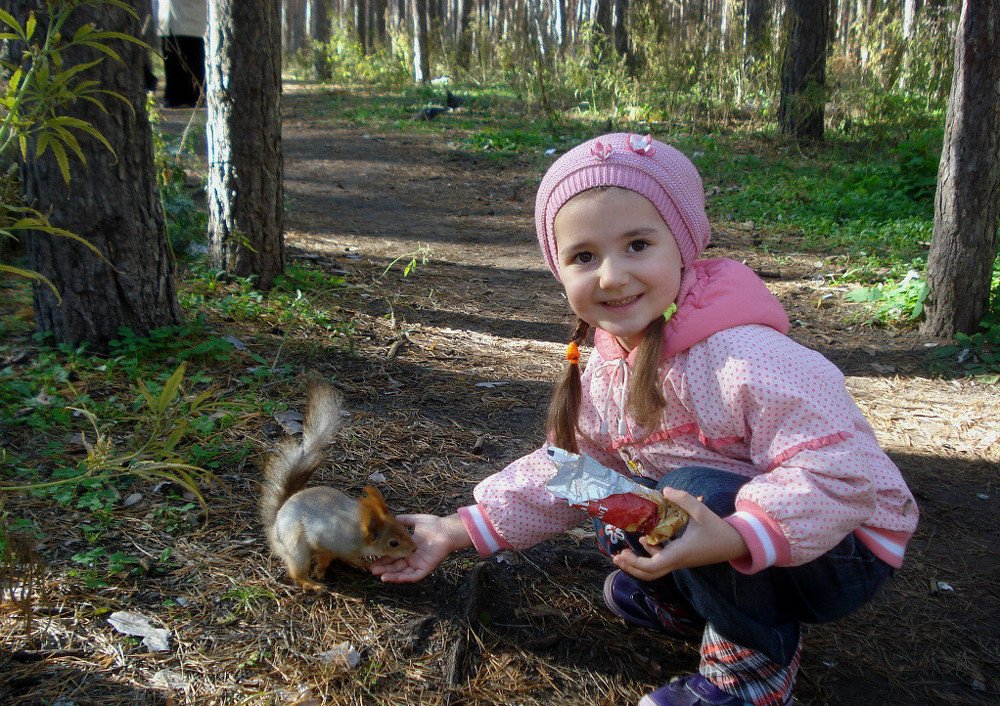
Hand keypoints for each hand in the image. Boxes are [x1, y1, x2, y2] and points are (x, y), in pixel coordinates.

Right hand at [370, 513, 470, 582]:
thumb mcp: (415, 521)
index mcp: (408, 547)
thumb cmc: (434, 524)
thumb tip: (392, 517)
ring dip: (392, 575)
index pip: (392, 554)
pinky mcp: (425, 568)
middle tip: (372, 569)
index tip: (371, 558)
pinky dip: (404, 578)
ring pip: (402, 573)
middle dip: (384, 568)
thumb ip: (404, 520)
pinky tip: (395, 578)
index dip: (382, 557)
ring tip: (381, 576)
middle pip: (395, 565)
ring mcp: (418, 563)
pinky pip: (414, 576)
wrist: (447, 529)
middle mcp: (411, 557)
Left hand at [612, 487, 748, 581]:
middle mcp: (677, 560)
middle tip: (616, 556)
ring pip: (655, 569)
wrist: (736, 543)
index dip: (635, 563)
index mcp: (679, 553)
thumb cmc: (719, 529)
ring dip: (638, 562)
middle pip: (650, 574)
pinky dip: (650, 554)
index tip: (622, 553)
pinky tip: (644, 540)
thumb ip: (684, 499)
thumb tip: (665, 490)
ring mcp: (679, 560)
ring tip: (623, 552)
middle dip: (631, 567)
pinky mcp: (682, 557)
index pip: (653, 566)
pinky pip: (662, 560)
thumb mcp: (702, 511)